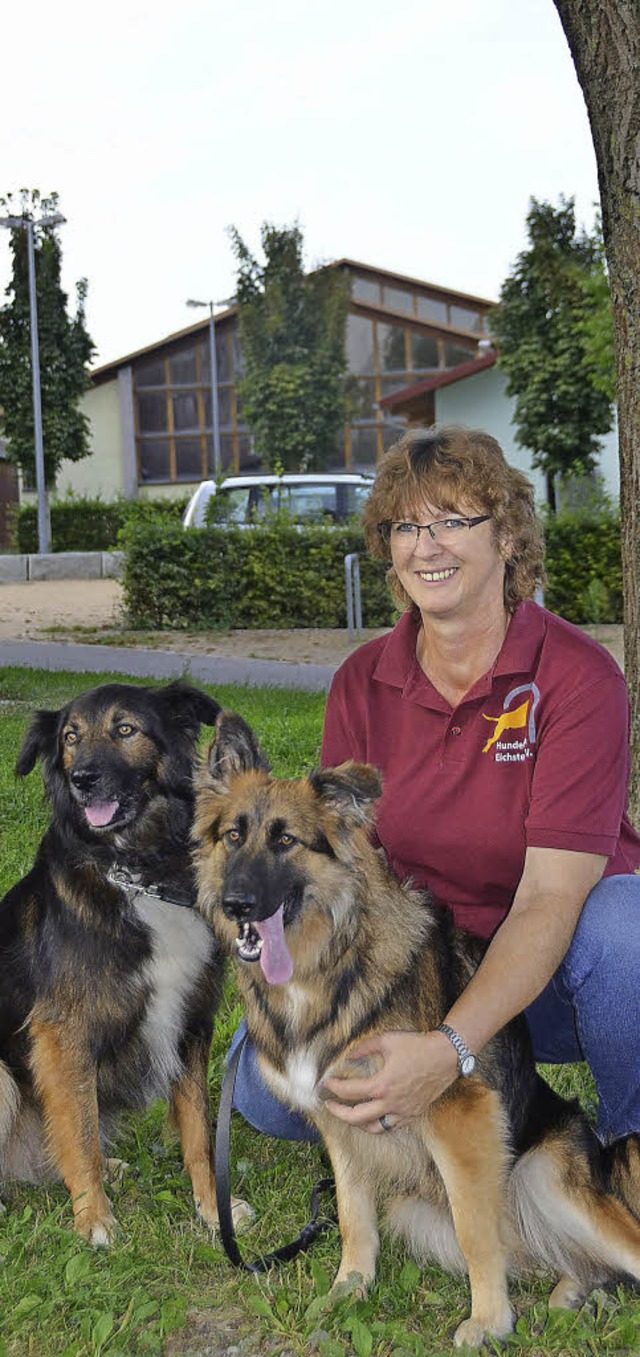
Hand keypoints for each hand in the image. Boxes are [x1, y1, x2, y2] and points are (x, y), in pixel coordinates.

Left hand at [321, 1029, 458, 1133]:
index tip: (327, 1084)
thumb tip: (350, 1055)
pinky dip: (379, 1124)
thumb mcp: (387, 1040)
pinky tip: (374, 1116)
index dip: (334, 1088)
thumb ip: (364, 1048)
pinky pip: (392, 1127)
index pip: (350, 1092)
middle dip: (338, 1113)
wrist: (446, 1055)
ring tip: (350, 1114)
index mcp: (382, 1085)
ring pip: (374, 1128)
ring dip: (358, 1123)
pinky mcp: (413, 1113)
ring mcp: (403, 1111)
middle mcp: (391, 1103)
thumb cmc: (417, 1046)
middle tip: (330, 1105)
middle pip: (356, 1118)